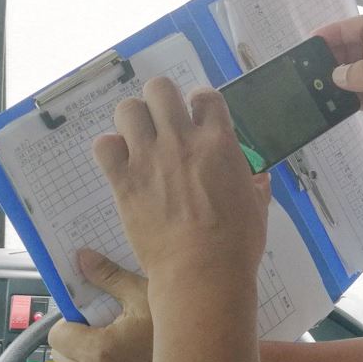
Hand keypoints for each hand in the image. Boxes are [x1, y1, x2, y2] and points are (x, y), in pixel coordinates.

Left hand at [48, 250, 153, 361]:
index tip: (92, 321)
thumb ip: (109, 278)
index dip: (72, 324)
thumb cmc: (176, 336)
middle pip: (63, 355)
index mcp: (97, 351)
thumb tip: (83, 259)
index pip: (56, 336)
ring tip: (120, 355)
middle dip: (78, 342)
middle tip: (108, 335)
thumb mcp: (144, 297)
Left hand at [93, 78, 270, 287]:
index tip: (197, 116)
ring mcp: (149, 159)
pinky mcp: (124, 181)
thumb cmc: (236, 244)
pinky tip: (121, 163)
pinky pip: (104, 146)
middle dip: (160, 101)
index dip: (200, 102)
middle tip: (163, 123)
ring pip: (127, 109)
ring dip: (132, 120)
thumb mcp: (257, 209)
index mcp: (219, 142)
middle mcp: (182, 141)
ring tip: (138, 140)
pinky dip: (110, 150)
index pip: (205, 95)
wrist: (202, 273)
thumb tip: (258, 179)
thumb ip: (254, 186)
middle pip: (160, 89)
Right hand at [316, 15, 362, 168]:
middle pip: (357, 48)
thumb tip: (338, 74)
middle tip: (308, 64)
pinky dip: (345, 97)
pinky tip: (329, 101)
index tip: (315, 39)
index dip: (339, 30)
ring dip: (337, 76)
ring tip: (313, 83)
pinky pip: (360, 96)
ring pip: (356, 72)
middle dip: (334, 53)